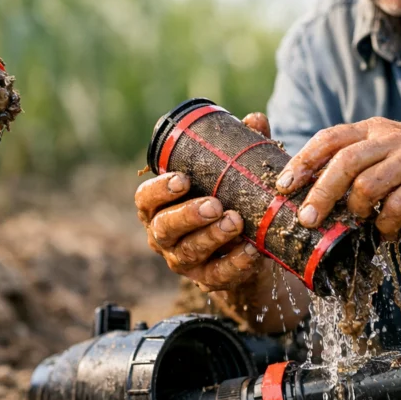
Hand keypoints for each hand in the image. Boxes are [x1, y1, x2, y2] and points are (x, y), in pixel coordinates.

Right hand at [135, 112, 271, 291]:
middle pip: (165, 227)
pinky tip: (252, 249)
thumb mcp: (229, 175)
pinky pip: (217, 275)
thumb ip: (238, 149)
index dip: (160, 190)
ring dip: (212, 237)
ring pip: (189, 252)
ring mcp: (182, 260)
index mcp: (159, 206)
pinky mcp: (206, 279)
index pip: (145, 198)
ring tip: (236, 221)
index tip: (182, 179)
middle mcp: (163, 235)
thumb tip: (255, 119)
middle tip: (215, 204)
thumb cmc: (227, 200)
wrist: (245, 246)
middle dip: (188, 215)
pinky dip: (235, 263)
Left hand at [275, 117, 400, 239]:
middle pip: (344, 163)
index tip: (283, 185)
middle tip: (307, 219)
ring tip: (360, 221)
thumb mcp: (385, 153)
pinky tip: (386, 232)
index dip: (303, 161)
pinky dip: (385, 225)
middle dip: (320, 192)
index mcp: (373, 130)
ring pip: (367, 185)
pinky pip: (397, 207)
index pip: (329, 138)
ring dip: (357, 211)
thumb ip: (353, 165)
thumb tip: (308, 194)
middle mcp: (391, 138)